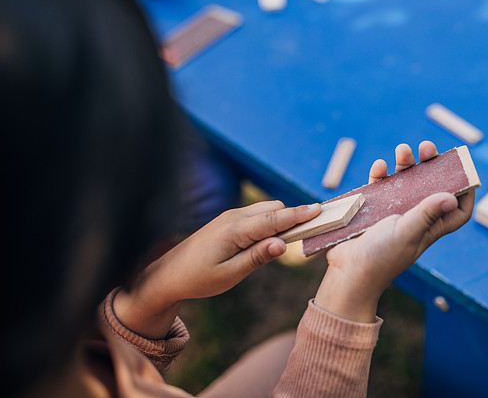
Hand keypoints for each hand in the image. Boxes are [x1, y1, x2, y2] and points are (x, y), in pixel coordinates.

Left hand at [114, 200, 320, 337]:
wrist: (168, 274)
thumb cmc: (199, 279)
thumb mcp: (230, 275)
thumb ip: (258, 258)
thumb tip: (283, 244)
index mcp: (235, 231)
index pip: (274, 219)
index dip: (298, 215)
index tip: (319, 209)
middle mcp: (234, 218)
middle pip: (274, 209)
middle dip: (293, 217)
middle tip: (312, 230)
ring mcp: (230, 217)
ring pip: (266, 210)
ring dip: (281, 220)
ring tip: (294, 238)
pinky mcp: (228, 221)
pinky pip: (256, 215)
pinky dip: (270, 222)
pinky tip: (272, 239)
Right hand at [314, 142, 474, 321]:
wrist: (347, 272)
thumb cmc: (381, 258)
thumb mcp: (407, 233)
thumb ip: (426, 213)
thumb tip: (452, 198)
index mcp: (430, 227)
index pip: (456, 211)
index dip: (465, 193)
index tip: (464, 171)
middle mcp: (415, 218)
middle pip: (430, 186)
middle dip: (431, 166)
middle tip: (426, 147)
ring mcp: (394, 212)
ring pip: (405, 181)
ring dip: (405, 164)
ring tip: (402, 150)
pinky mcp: (372, 209)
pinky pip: (380, 186)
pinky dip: (380, 174)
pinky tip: (379, 167)